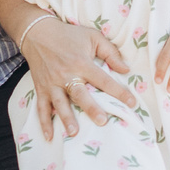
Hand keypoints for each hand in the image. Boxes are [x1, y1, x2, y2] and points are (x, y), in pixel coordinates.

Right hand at [18, 17, 136, 138]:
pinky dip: (43, 122)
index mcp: (81, 63)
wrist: (37, 33)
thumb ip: (110, 52)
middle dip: (91, 108)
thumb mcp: (93, 37)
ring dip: (66, 118)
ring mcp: (52, 83)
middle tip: (102, 121)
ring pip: (60, 103)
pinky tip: (49, 136)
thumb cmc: (69, 35)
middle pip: (80, 94)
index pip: (103, 79)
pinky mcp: (41, 88)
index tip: (132, 103)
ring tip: (73, 132)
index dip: (118, 91)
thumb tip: (126, 70)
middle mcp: (66, 74)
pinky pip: (41, 107)